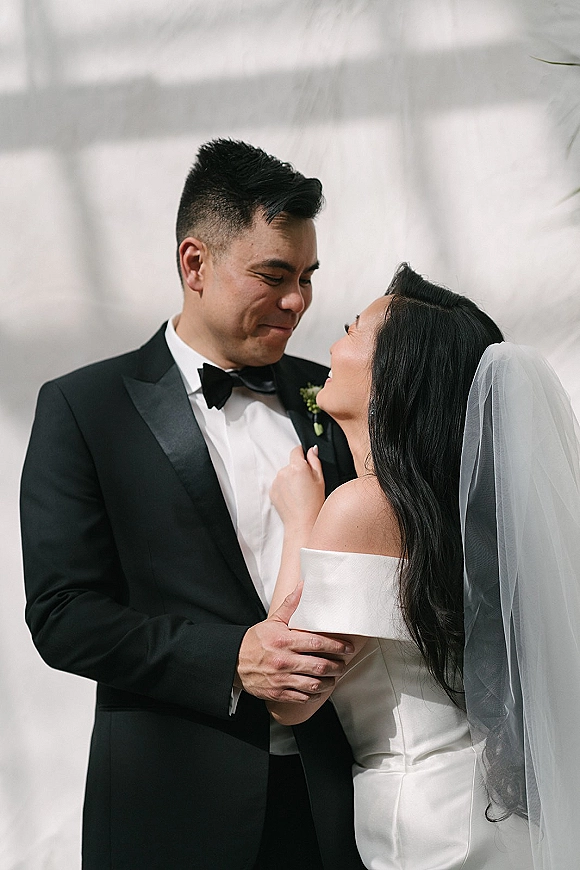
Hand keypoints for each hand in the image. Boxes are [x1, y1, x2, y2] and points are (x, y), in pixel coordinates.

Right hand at [236, 585, 353, 702]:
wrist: (233, 662)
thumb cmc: (255, 641)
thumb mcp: (272, 621)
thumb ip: (290, 606)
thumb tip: (303, 586)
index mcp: (284, 641)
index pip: (316, 643)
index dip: (336, 646)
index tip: (347, 648)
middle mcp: (284, 661)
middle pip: (319, 665)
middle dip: (336, 666)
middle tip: (344, 664)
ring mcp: (281, 679)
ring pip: (313, 684)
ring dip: (329, 682)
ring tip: (335, 677)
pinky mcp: (278, 693)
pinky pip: (302, 697)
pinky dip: (314, 694)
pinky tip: (319, 690)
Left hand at [270, 445, 324, 533]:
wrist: (302, 523)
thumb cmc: (314, 504)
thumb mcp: (320, 480)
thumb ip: (315, 461)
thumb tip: (312, 450)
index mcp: (297, 467)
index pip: (296, 450)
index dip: (303, 454)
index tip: (306, 461)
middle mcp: (284, 472)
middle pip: (291, 464)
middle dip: (298, 470)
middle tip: (306, 483)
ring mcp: (276, 482)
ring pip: (284, 474)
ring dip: (290, 479)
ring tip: (300, 493)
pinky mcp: (272, 491)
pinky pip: (279, 484)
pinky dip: (285, 488)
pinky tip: (293, 497)